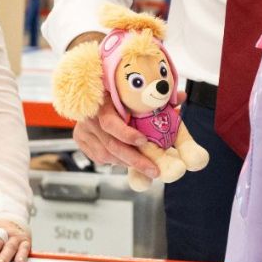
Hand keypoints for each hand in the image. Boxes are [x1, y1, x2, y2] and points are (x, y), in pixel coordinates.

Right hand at [71, 89, 185, 180]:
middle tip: (154, 169)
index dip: (126, 134)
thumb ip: (156, 97)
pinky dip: (115, 161)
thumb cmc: (116, 91)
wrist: (91, 92)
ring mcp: (82, 130)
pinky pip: (99, 157)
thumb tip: (181, 97)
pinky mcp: (80, 140)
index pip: (110, 122)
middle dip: (135, 160)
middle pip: (111, 145)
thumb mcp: (132, 92)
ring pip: (106, 155)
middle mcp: (89, 117)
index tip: (144, 141)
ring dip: (126, 161)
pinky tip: (126, 158)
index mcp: (102, 102)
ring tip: (145, 165)